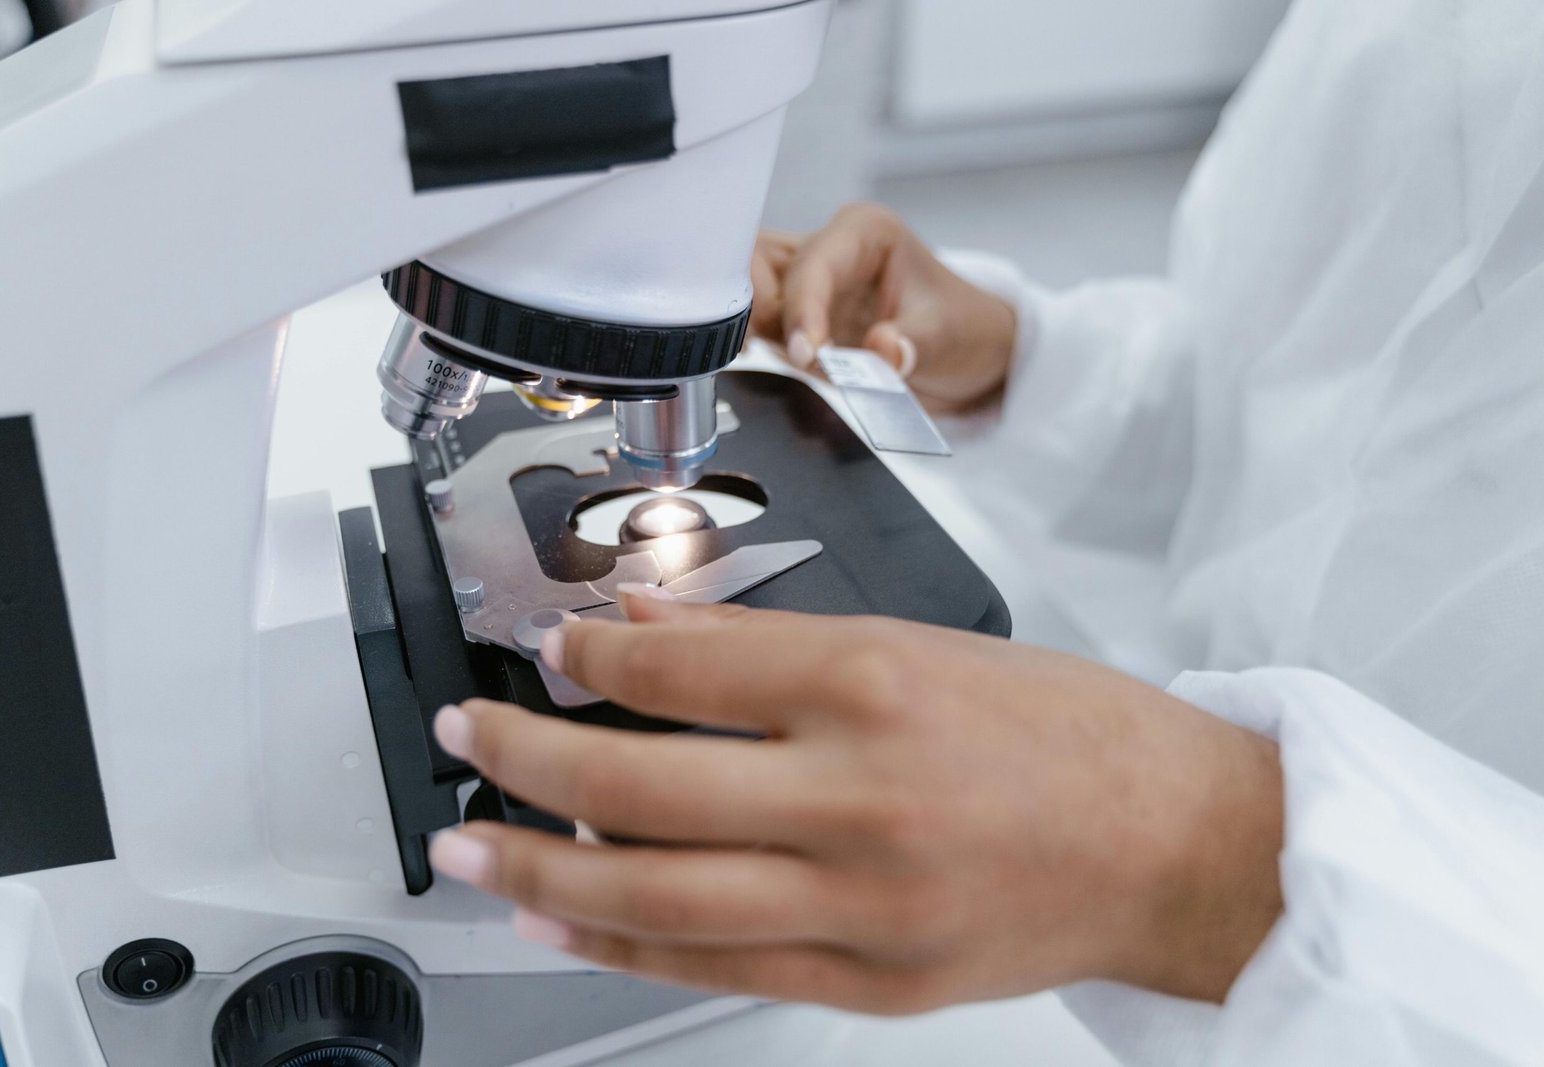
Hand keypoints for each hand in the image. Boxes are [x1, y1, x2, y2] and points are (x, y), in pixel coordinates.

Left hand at [429, 592, 1283, 1014]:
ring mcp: (863, 907)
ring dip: (541, 872)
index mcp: (877, 686)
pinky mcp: (872, 984)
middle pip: (640, 787)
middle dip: (525, 758)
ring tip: (470, 851)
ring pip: (655, 899)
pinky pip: (717, 968)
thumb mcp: (924, 642)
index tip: (549, 647)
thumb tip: (647, 627)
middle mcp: (861, 799)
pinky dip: (625, 947)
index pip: (682, 667)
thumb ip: (769, 644)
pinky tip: (564, 923)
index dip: (588, 654)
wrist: (1176, 845)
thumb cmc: (1066, 732)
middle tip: (464, 738)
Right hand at [749, 203, 1018, 412]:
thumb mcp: (948, 336)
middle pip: (759, 263)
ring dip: (752, 330)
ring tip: (775, 365)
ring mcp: (806, 284)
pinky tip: (771, 372)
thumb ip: (913, 344)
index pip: (813, 262)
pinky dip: (758, 349)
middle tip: (767, 354)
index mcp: (864, 233)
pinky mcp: (797, 319)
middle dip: (759, 309)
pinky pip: (758, 326)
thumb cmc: (962, 328)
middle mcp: (827, 250)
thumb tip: (883, 352)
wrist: (968, 356)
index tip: (806, 354)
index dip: (802, 308)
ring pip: (747, 290)